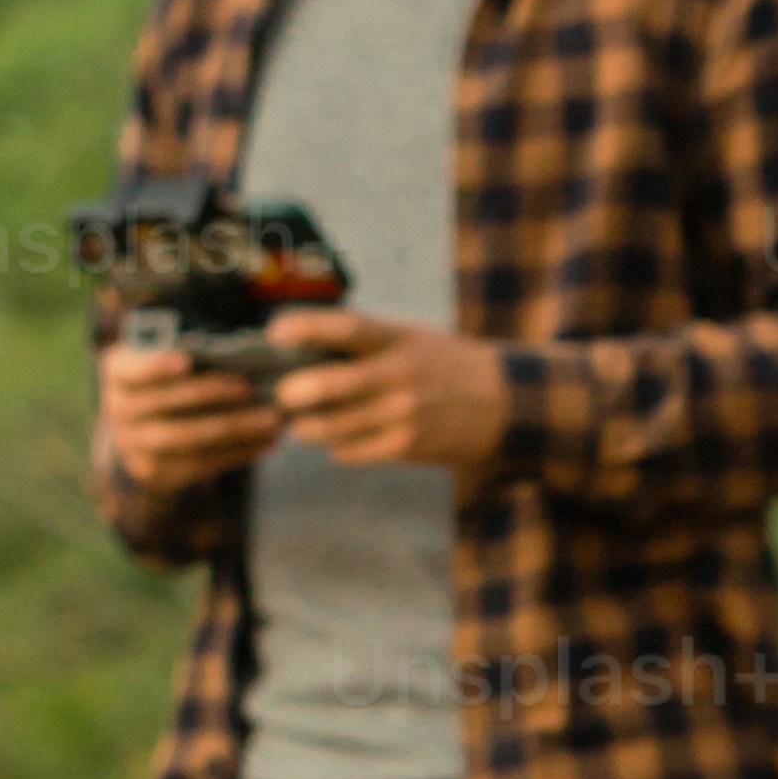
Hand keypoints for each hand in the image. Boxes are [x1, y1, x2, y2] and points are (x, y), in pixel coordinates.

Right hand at [96, 338, 278, 506]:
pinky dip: (237, 453)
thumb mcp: (162, 359)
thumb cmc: (166, 380)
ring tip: (271, 420)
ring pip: (188, 438)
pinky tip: (265, 442)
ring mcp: (135, 446)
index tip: (186, 359)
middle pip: (167, 403)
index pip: (132, 369)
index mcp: (118, 372)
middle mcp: (118, 410)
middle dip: (211, 395)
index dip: (156, 365)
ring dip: (234, 429)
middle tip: (250, 388)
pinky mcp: (156, 473)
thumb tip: (240, 357)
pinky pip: (200, 464)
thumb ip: (188, 355)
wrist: (139, 429)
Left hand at [264, 307, 510, 482]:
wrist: (503, 403)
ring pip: (335, 426)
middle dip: (297, 391)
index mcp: (399, 339)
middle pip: (335, 384)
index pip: (348, 328)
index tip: (275, 332)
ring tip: (298, 422)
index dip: (307, 327)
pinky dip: (337, 446)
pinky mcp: (406, 447)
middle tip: (281, 394)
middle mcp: (401, 375)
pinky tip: (338, 439)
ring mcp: (404, 414)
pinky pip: (352, 451)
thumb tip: (302, 350)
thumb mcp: (411, 338)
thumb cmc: (443, 364)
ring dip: (307, 427)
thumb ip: (365, 343)